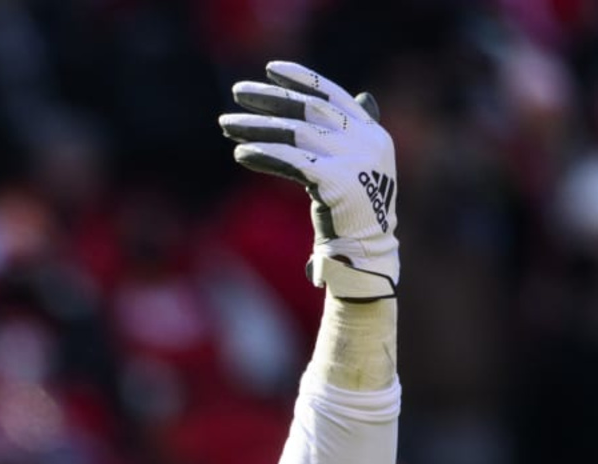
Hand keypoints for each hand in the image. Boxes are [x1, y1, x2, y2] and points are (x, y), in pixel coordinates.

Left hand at [220, 60, 398, 299]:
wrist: (364, 258)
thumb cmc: (352, 218)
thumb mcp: (356, 169)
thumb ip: (354, 135)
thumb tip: (361, 96)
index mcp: (372, 132)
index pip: (332, 94)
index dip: (301, 79)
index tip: (270, 70)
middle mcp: (366, 141)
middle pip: (308, 110)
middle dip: (270, 99)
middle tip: (237, 92)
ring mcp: (353, 160)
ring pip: (295, 134)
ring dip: (256, 128)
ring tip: (225, 124)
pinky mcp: (336, 181)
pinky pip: (292, 162)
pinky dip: (264, 155)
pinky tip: (241, 152)